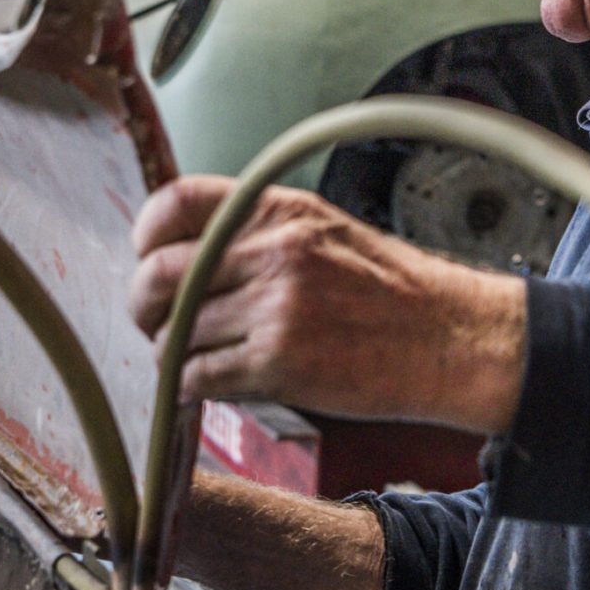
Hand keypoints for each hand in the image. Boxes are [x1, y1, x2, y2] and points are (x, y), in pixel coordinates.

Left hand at [129, 175, 526, 434]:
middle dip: (143, 304)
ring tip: (191, 358)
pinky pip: (197, 376)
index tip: (147, 256)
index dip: (147, 234)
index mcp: (278, 211)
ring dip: (171, 352)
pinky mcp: (278, 363)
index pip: (177, 203)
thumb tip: (185, 250)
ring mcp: (274, 308)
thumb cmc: (388, 290)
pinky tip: (204, 385)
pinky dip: (188, 386)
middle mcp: (272, 252)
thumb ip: (256, 231)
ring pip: (175, 333)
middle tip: (152, 321)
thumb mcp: (323, 229)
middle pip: (161, 274)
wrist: (446, 338)